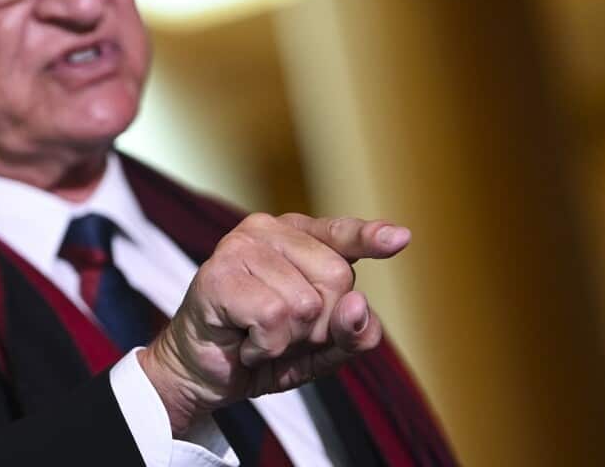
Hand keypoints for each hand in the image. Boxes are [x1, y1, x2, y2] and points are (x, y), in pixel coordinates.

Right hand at [137, 214, 408, 434]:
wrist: (203, 374)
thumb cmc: (262, 348)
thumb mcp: (323, 347)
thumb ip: (354, 330)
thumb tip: (358, 307)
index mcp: (296, 237)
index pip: (341, 235)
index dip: (370, 237)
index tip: (400, 238)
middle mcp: (267, 230)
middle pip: (337, 278)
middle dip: (318, 324)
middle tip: (281, 333)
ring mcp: (240, 246)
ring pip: (306, 303)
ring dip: (287, 340)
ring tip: (258, 337)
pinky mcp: (218, 273)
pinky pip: (274, 317)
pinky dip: (265, 346)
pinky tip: (244, 342)